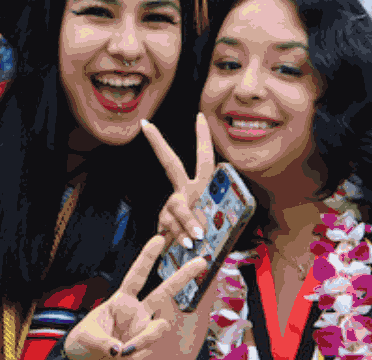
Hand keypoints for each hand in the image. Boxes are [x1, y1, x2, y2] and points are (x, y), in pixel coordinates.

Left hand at [62, 235, 207, 359]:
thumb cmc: (83, 342)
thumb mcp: (85, 337)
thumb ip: (102, 341)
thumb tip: (120, 350)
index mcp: (121, 300)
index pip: (136, 276)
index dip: (147, 257)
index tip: (159, 238)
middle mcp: (137, 312)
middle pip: (164, 292)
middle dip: (182, 276)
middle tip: (201, 261)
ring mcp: (144, 329)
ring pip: (159, 327)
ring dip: (146, 338)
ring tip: (125, 352)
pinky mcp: (146, 347)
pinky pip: (149, 349)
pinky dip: (137, 356)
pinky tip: (125, 358)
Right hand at [141, 113, 213, 251]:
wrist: (194, 255)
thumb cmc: (213, 235)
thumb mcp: (224, 224)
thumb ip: (216, 219)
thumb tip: (205, 229)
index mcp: (202, 186)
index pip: (204, 158)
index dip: (202, 138)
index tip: (200, 116)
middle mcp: (184, 191)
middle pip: (170, 164)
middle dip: (159, 144)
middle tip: (147, 126)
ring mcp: (172, 205)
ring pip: (177, 207)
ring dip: (187, 221)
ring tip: (197, 237)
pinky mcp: (163, 222)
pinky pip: (171, 227)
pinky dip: (180, 236)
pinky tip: (187, 244)